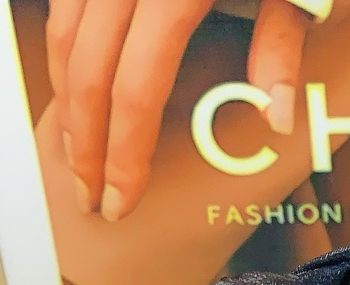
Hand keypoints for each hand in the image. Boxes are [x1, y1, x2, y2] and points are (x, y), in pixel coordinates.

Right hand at [45, 0, 314, 221]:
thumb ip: (283, 48)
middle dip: (85, 140)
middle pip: (89, 67)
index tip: (122, 200)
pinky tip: (80, 94)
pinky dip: (68, 55)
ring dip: (69, 101)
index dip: (126, 151)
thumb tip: (280, 119)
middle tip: (88, 196)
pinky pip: (68, 4)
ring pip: (66, 33)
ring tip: (77, 156)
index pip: (136, 87)